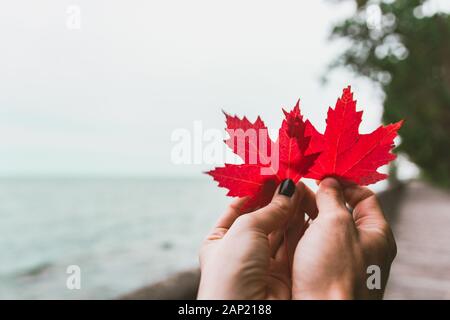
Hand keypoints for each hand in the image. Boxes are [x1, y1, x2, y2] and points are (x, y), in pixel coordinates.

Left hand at [197, 179, 316, 299]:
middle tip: (294, 180)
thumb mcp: (245, 230)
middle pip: (261, 219)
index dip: (256, 191)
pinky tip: (308, 211)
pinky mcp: (282, 276)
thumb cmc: (232, 271)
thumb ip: (269, 209)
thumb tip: (287, 188)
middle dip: (277, 200)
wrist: (247, 316)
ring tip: (304, 190)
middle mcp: (239, 253)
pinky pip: (293, 246)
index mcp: (218, 241)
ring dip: (291, 212)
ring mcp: (261, 265)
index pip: (238, 208)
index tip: (274, 175)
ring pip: (280, 232)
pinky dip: (301, 229)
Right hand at [291, 178, 396, 298]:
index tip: (323, 175)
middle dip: (319, 196)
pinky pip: (310, 243)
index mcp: (376, 234)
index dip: (344, 183)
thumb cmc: (335, 271)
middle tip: (298, 184)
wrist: (321, 314)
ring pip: (321, 227)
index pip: (364, 197)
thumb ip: (332, 198)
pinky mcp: (321, 271)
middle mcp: (361, 247)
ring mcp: (339, 260)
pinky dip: (298, 230)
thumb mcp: (335, 223)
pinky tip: (283, 221)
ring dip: (305, 211)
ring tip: (286, 199)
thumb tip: (329, 182)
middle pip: (340, 211)